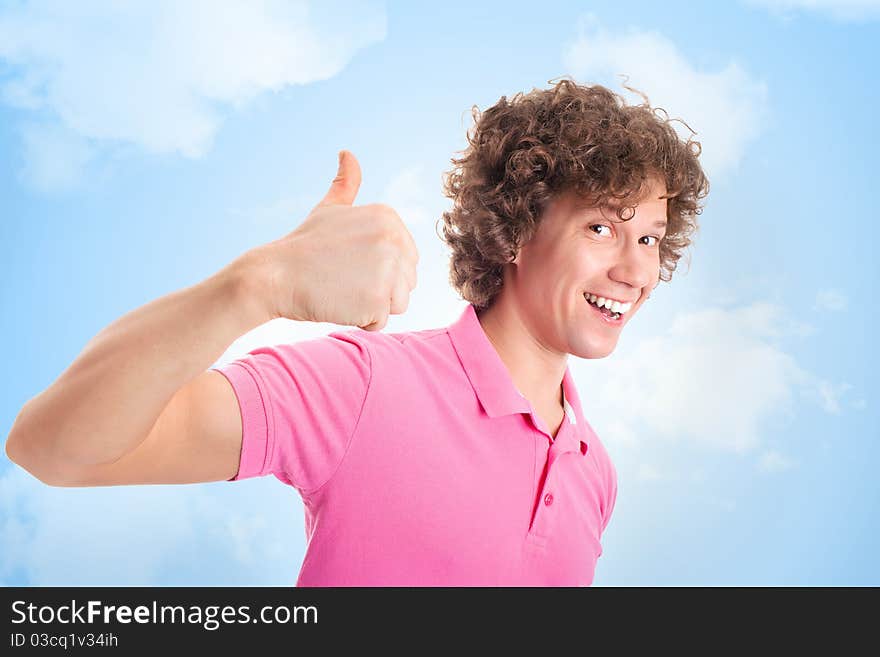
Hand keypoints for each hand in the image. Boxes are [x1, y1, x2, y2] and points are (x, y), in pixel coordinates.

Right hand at [255, 150, 419, 330]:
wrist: (274, 276)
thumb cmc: (301, 246)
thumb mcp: (327, 210)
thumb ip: (345, 185)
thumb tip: (347, 154)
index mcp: (388, 217)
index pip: (406, 259)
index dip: (377, 268)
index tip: (347, 262)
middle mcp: (395, 239)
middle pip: (407, 282)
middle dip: (378, 288)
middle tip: (343, 278)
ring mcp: (389, 269)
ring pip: (399, 303)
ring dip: (372, 305)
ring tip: (342, 290)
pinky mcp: (379, 298)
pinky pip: (381, 321)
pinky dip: (361, 320)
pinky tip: (339, 303)